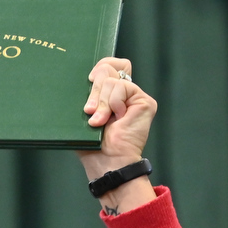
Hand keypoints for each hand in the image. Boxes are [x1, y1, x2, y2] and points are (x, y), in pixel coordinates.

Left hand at [77, 58, 156, 212]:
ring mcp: (134, 96)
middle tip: (89, 110)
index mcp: (108, 94)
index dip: (98, 68)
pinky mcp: (144, 101)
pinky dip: (113, 102)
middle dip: (94, 89)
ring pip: (112, 78)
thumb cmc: (92, 145)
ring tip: (99, 121)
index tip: (88, 81)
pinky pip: (123, 86)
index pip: (107, 65)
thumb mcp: (83, 114)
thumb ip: (86, 93)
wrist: (106, 162)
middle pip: (108, 67)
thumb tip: (85, 76)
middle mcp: (123, 93)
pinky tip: (116, 118)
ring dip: (101, 101)